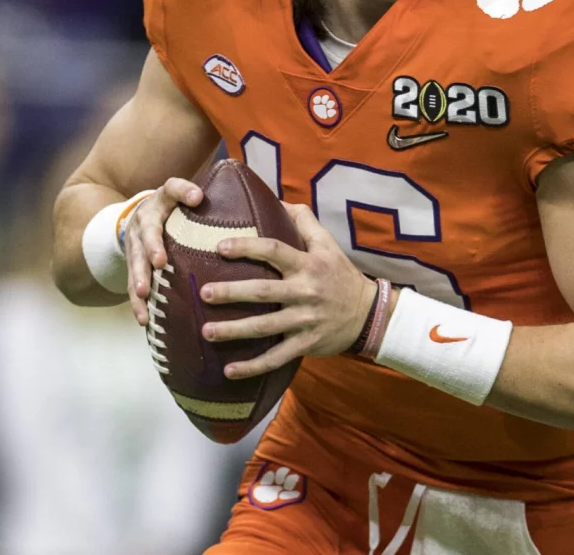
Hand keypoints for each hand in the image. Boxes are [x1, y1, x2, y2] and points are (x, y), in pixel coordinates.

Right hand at [125, 178, 203, 326]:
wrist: (137, 217)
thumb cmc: (166, 208)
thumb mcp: (174, 194)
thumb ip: (185, 192)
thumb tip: (200, 197)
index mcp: (156, 207)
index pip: (169, 194)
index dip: (181, 194)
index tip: (195, 202)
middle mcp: (141, 229)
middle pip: (144, 239)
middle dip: (149, 252)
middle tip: (158, 264)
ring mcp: (134, 251)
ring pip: (134, 267)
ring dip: (138, 282)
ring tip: (143, 297)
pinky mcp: (132, 269)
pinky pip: (133, 287)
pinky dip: (138, 304)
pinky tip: (144, 320)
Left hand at [199, 202, 376, 378]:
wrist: (369, 314)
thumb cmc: (341, 275)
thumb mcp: (328, 244)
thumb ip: (304, 221)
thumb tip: (278, 201)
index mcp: (307, 264)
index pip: (274, 251)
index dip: (247, 247)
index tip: (220, 247)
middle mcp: (305, 291)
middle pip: (264, 291)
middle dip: (232, 293)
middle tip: (204, 292)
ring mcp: (305, 320)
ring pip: (265, 327)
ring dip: (235, 331)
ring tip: (207, 332)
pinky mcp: (306, 344)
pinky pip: (276, 357)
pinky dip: (253, 367)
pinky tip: (228, 371)